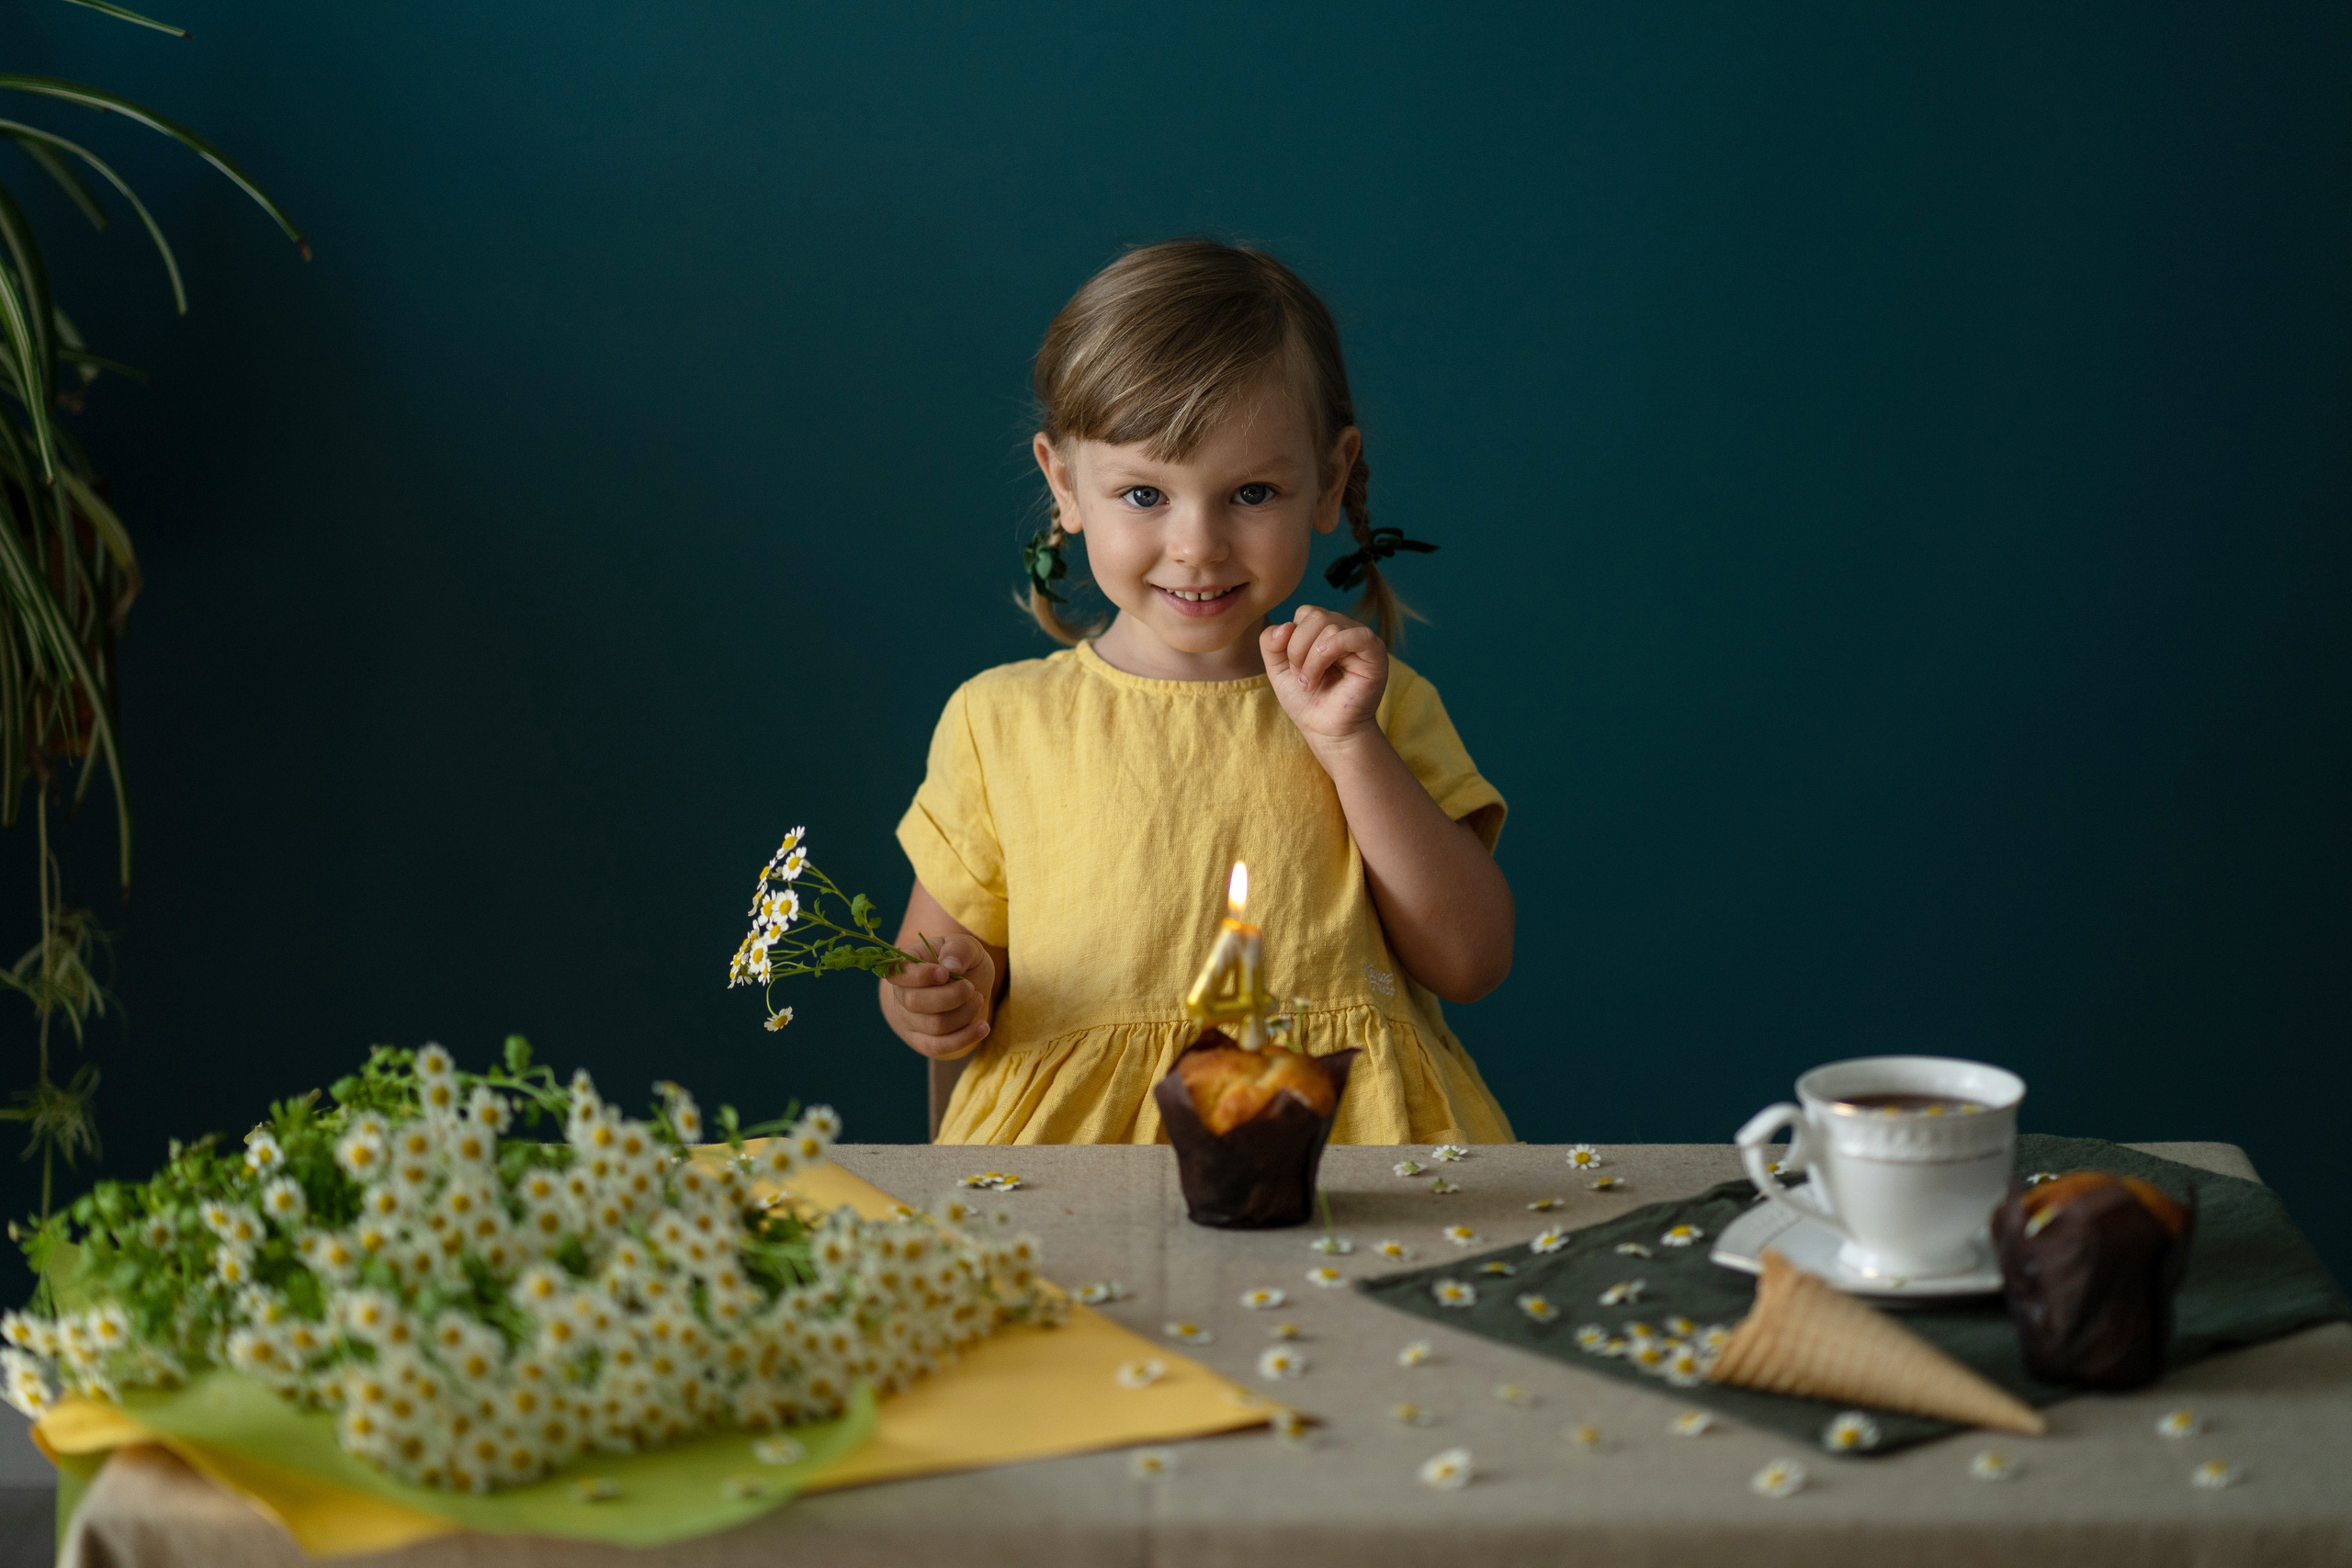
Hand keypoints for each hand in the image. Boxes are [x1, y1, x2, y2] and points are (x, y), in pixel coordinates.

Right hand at [881, 933, 994, 1059]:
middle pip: (916, 1003)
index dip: (920, 976)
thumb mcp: (966, 946)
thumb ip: (959, 949)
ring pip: (934, 1025)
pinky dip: (965, 1038)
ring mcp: (910, 1022)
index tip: (945, 973)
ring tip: (977, 999)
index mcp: (905, 966)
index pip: (898, 974)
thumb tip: (951, 965)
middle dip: (950, 996)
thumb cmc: (962, 963)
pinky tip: (983, 1027)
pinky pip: (940, 1047)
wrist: (967, 987)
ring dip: (964, 1014)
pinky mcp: (925, 1042)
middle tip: (970, 987)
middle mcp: (901, 996)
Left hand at [1263, 605, 1386, 750]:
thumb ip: (1270, 643)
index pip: (1304, 613)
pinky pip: (1357, 635)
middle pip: (1315, 616)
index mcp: (1324, 629)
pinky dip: (1333, 648)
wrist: (1327, 731)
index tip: (1293, 670)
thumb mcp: (1278, 669)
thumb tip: (1286, 625)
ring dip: (1312, 660)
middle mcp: (1344, 629)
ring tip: (1311, 683)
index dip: (1291, 640)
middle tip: (1302, 678)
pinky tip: (1326, 668)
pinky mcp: (1375, 654)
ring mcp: (1361, 640)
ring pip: (1329, 626)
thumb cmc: (1307, 702)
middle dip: (1298, 649)